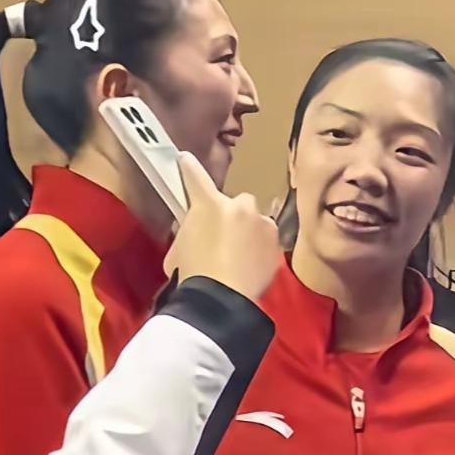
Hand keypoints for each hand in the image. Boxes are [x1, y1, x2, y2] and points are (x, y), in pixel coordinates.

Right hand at [163, 152, 280, 300]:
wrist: (222, 296)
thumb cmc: (192, 273)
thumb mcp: (178, 248)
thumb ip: (189, 231)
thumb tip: (195, 230)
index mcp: (208, 204)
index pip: (195, 178)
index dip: (189, 169)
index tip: (186, 159)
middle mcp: (239, 207)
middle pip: (237, 202)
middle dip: (232, 214)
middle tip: (223, 236)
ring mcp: (262, 223)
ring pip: (256, 220)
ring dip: (249, 230)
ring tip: (239, 254)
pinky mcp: (276, 242)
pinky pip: (267, 239)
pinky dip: (260, 247)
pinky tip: (250, 264)